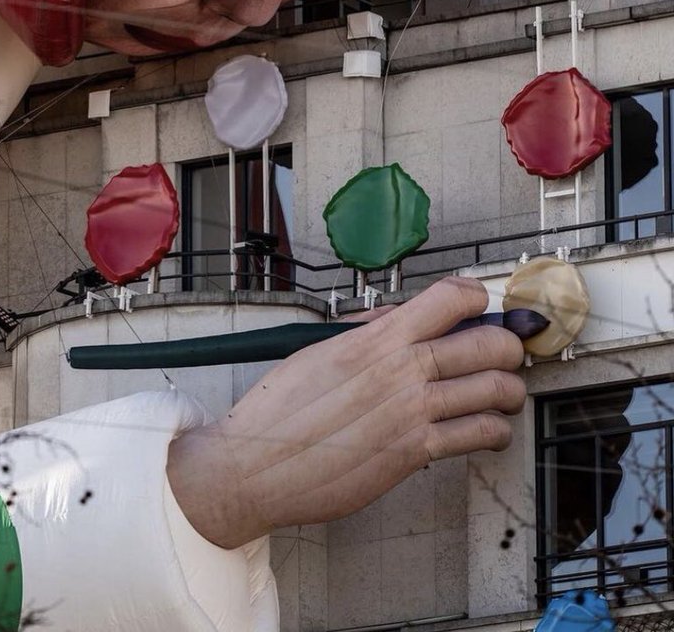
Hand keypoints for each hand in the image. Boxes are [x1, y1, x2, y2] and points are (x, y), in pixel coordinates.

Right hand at [166, 276, 525, 548]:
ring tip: (501, 393)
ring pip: (496, 389)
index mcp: (375, 338)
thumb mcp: (317, 350)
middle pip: (489, 342)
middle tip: (502, 352)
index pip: (450, 298)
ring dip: (509, 389)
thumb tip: (401, 315)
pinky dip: (495, 430)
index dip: (476, 298)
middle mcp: (401, 369)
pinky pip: (480, 434)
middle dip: (508, 345)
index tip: (479, 307)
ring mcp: (412, 412)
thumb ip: (364, 330)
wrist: (256, 466)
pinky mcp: (415, 452)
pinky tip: (486, 429)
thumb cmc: (278, 410)